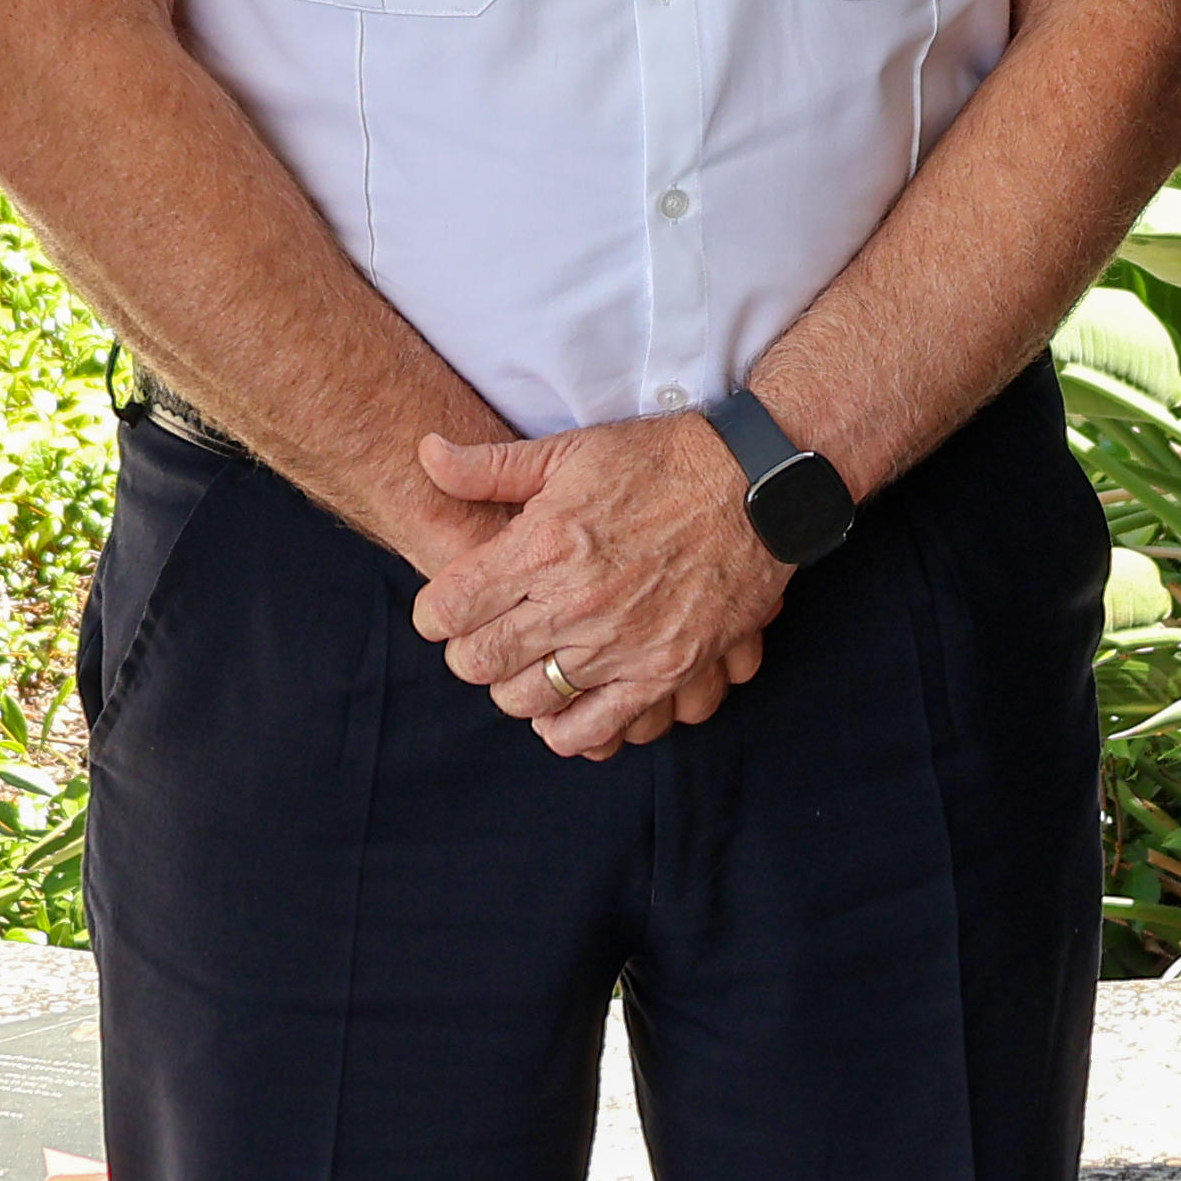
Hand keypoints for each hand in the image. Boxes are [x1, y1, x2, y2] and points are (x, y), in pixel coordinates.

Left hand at [412, 415, 786, 757]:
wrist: (756, 486)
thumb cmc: (662, 461)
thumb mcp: (571, 451)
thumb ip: (490, 467)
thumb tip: (425, 457)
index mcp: (544, 545)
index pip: (448, 609)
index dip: (435, 613)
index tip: (448, 607)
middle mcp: (575, 601)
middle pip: (477, 662)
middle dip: (470, 650)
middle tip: (488, 633)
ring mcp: (619, 643)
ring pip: (526, 699)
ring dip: (515, 685)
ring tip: (530, 661)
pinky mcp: (662, 671)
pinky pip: (591, 729)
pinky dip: (565, 729)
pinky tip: (563, 705)